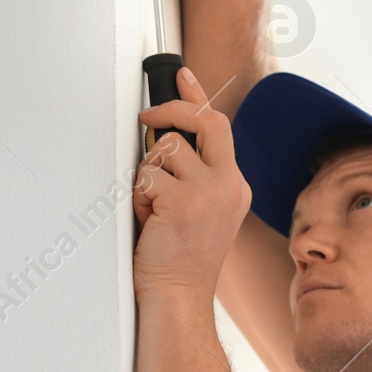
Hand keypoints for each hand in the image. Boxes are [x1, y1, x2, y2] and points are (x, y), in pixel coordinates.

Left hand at [133, 67, 252, 302]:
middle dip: (171, 109)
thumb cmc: (179, 258)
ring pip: (167, 147)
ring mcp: (210, 192)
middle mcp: (229, 185)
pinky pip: (147, 174)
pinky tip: (147, 218)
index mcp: (234, 186)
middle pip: (205, 121)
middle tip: (146, 117)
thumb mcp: (198, 209)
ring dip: (147, 170)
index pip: (219, 127)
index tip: (182, 74)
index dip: (197, 96)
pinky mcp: (184, 201)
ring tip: (150, 203)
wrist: (178, 297)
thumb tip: (162, 137)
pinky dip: (138, 194)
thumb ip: (191, 175)